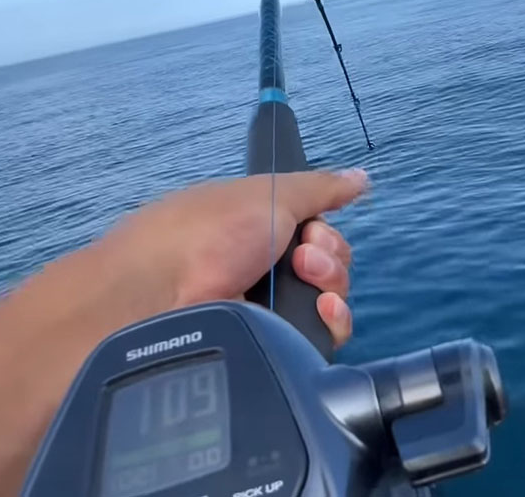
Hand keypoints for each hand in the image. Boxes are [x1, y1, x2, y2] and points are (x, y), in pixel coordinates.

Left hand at [83, 169, 367, 344]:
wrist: (163, 293)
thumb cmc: (211, 230)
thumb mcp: (269, 194)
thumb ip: (319, 189)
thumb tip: (361, 177)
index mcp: (259, 232)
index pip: (319, 237)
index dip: (325, 233)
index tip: (311, 230)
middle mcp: (264, 273)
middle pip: (330, 270)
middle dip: (328, 258)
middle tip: (301, 258)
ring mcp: (266, 314)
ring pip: (329, 305)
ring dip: (330, 287)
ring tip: (304, 282)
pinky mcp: (269, 347)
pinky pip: (321, 339)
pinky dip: (329, 322)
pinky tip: (319, 312)